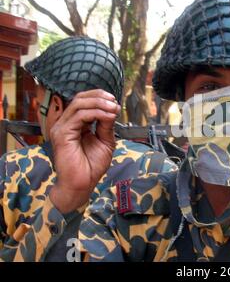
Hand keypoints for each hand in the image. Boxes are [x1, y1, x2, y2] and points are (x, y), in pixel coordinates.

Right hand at [49, 89, 120, 213]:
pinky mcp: (62, 134)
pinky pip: (79, 116)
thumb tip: (113, 109)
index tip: (115, 102)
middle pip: (79, 99)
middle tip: (114, 103)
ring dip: (99, 104)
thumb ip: (107, 125)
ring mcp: (62, 128)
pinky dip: (96, 113)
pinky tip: (108, 117)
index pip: (83, 102)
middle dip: (99, 97)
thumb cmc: (91, 166)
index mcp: (75, 124)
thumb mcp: (105, 141)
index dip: (99, 98)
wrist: (82, 184)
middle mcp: (66, 124)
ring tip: (113, 109)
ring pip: (79, 104)